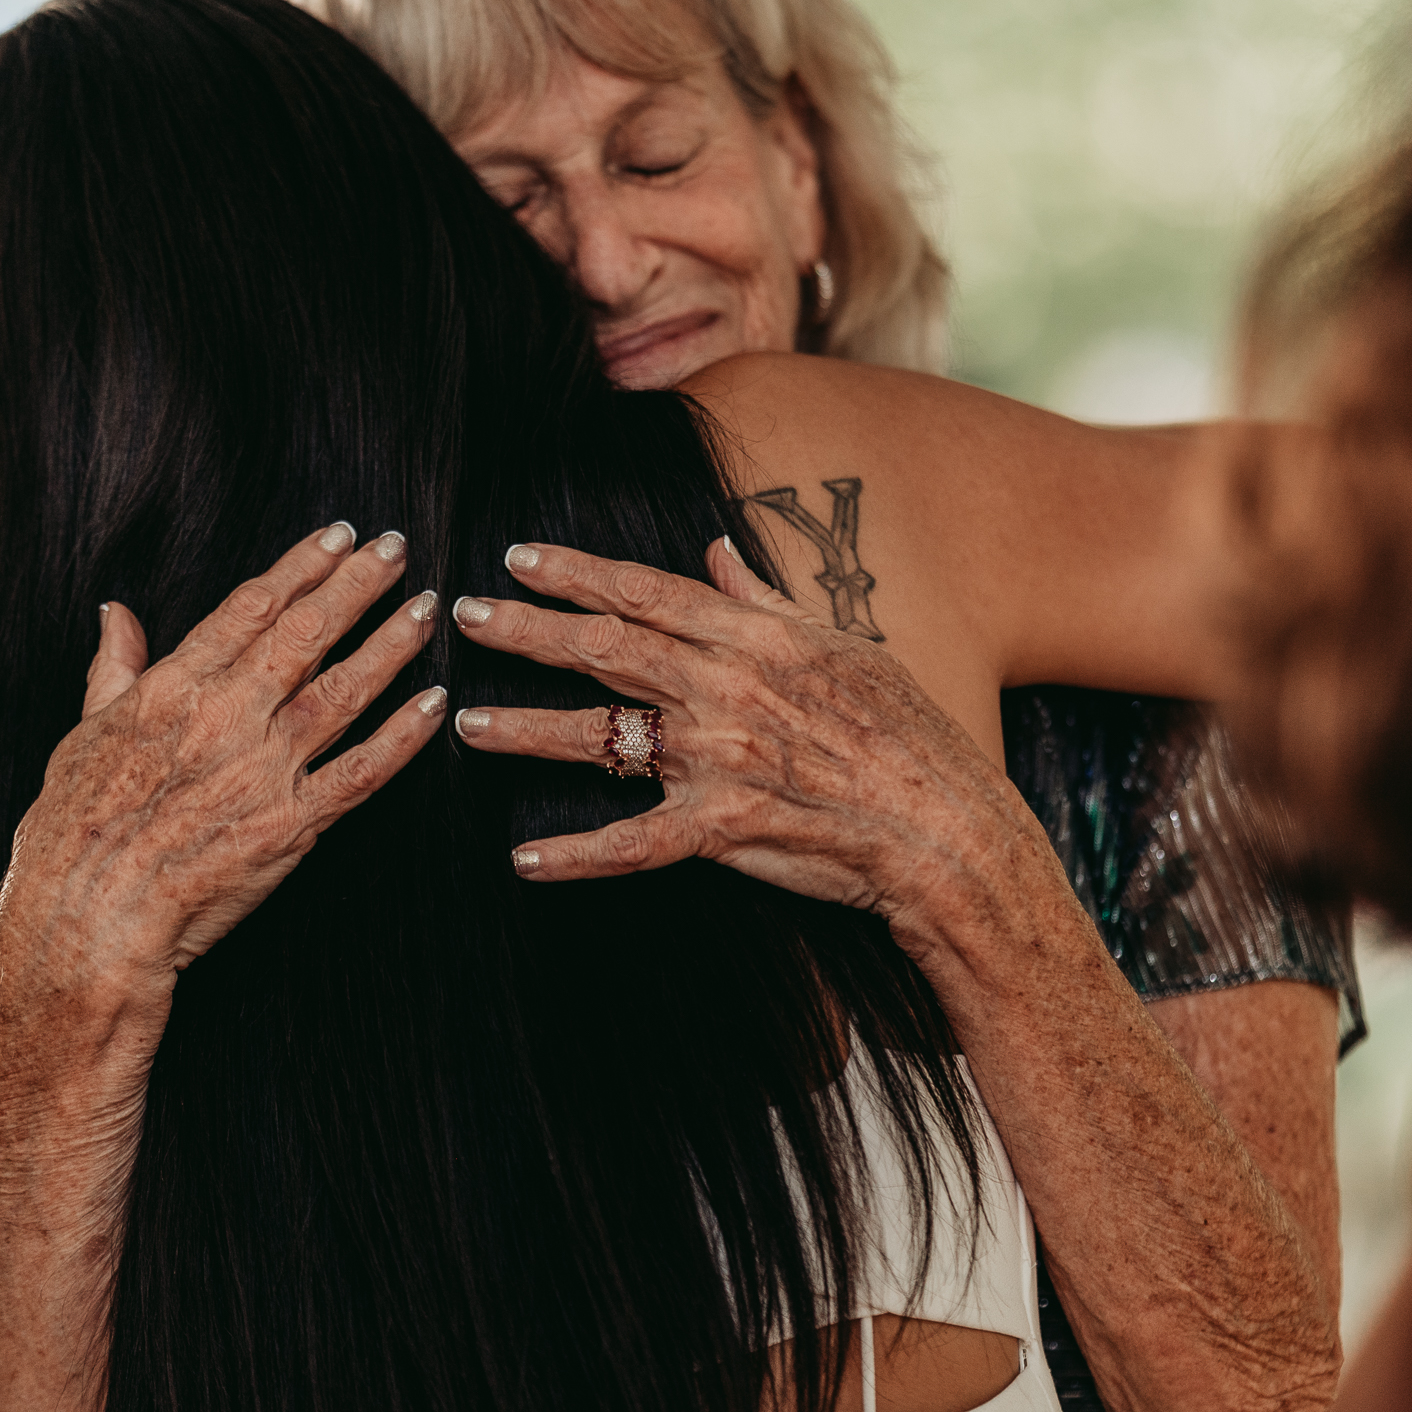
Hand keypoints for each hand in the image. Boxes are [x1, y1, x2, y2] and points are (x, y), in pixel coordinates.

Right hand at [0, 524, 444, 1013]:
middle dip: (358, 585)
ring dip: (392, 644)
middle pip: (307, 634)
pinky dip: (404, 736)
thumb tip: (117, 613)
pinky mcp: (292, 826)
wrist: (88, 918)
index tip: (338, 536)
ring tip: (426, 608)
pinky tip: (436, 703)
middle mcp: (226, 718)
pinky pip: (362, 772)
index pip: (252, 608)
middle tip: (396, 548)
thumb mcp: (83, 733)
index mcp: (174, 688)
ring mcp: (264, 771)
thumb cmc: (72, 831)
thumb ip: (114, 669)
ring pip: (344, 691)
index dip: (301, 566)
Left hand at [450, 538, 1038, 930]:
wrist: (949, 829)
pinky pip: (632, 844)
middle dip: (526, 629)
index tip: (517, 556)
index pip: (645, 593)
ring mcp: (720, 759)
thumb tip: (717, 551)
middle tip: (462, 614)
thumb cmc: (907, 735)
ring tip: (466, 723)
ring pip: (601, 738)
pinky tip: (523, 860)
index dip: (575, 572)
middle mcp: (726, 689)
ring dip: (525, 730)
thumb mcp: (842, 647)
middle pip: (605, 650)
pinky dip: (575, 855)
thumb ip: (765, 601)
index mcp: (753, 640)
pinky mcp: (722, 830)